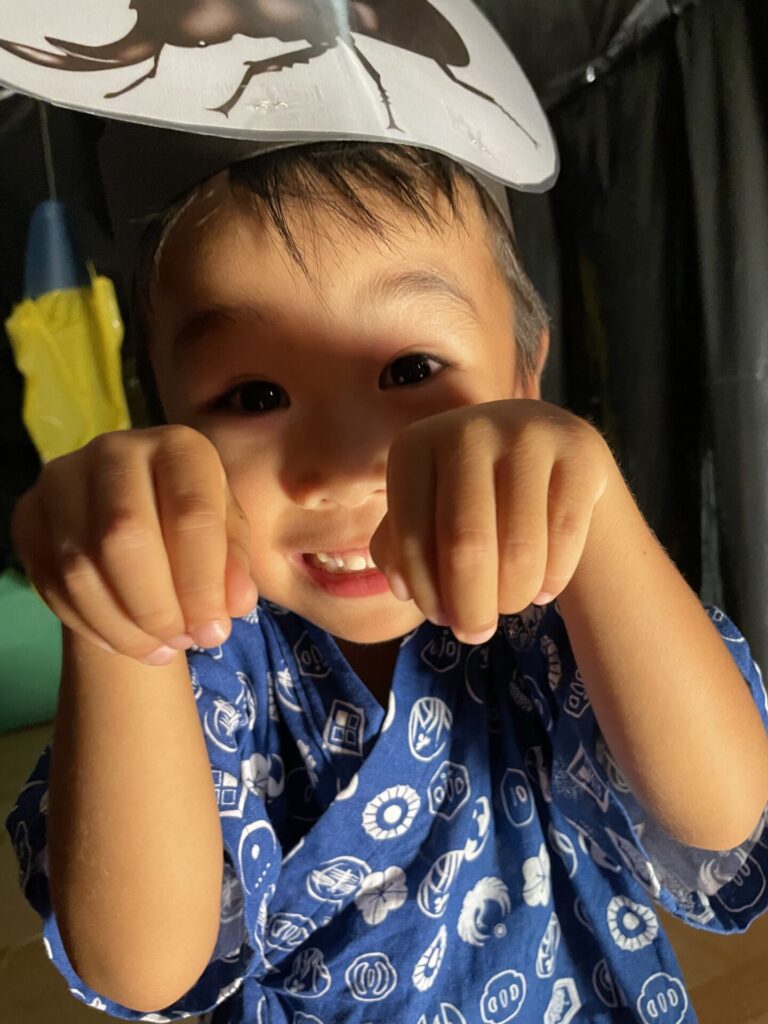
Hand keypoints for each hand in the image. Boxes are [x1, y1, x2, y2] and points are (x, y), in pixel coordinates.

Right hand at [11, 426, 256, 664]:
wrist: (138, 512)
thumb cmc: (194, 524)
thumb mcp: (229, 538)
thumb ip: (235, 568)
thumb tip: (234, 604)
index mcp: (178, 447)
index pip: (191, 515)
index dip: (202, 584)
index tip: (213, 631)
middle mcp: (115, 451)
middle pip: (125, 538)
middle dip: (156, 607)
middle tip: (181, 641)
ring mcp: (63, 479)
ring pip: (81, 567)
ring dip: (123, 625)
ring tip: (158, 648)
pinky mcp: (29, 514)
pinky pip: (50, 583)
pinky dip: (90, 625)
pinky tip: (123, 640)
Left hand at [368, 399, 614, 644]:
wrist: (542, 452)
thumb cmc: (467, 497)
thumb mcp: (423, 514)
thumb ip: (399, 550)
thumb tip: (404, 588)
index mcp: (415, 445)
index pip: (412, 536)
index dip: (426, 591)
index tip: (440, 618)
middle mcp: (468, 428)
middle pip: (466, 545)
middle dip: (470, 607)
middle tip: (476, 633)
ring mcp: (527, 433)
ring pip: (520, 547)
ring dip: (512, 597)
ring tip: (510, 604)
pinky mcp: (580, 448)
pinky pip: (566, 535)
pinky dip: (554, 577)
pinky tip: (545, 587)